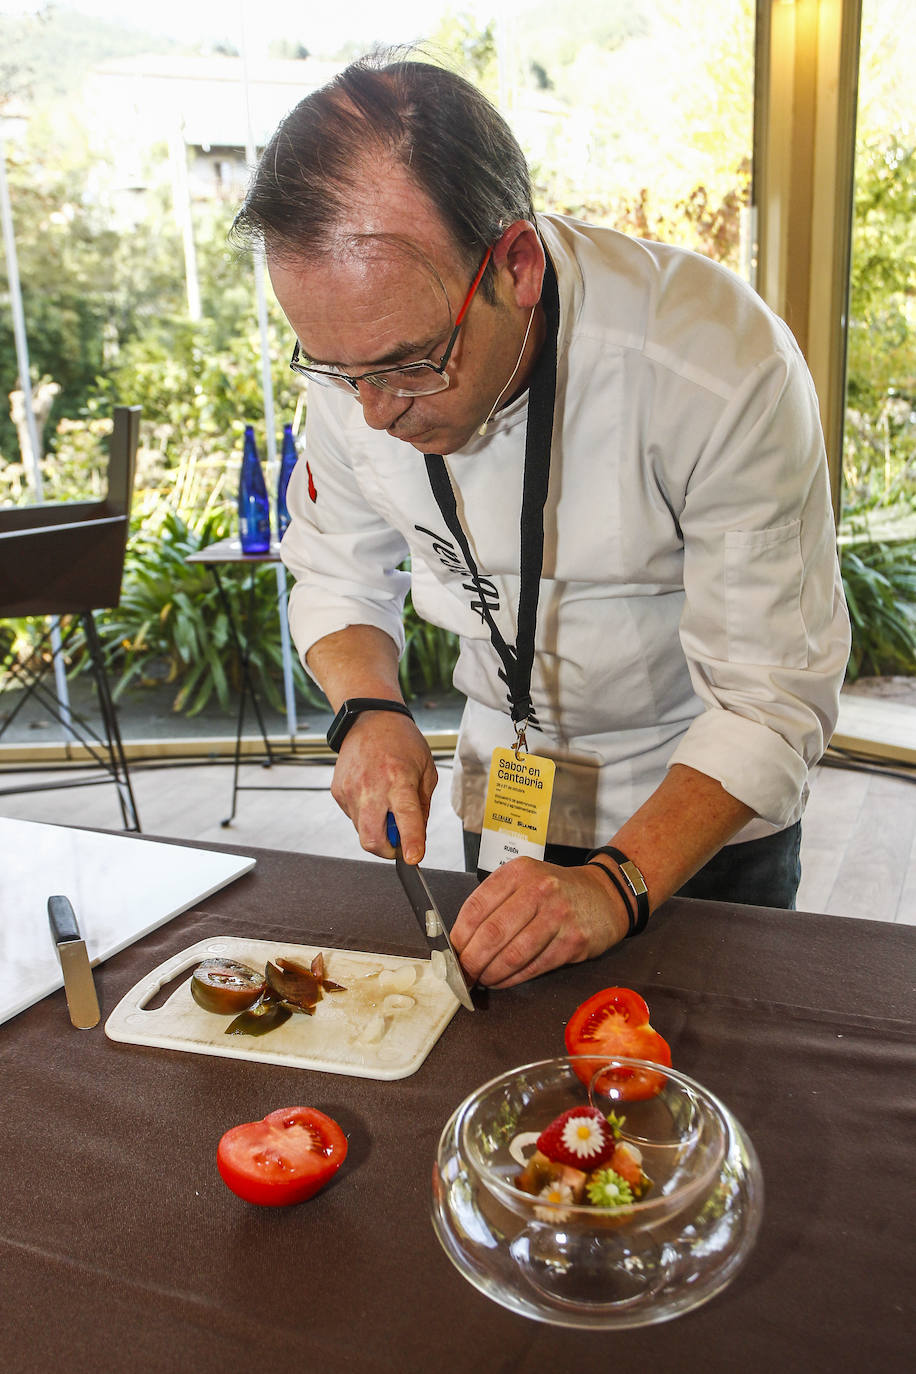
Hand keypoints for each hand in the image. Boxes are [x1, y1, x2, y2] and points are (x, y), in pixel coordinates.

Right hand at [330, 711, 437, 862]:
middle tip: (400, 844)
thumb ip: (422, 806)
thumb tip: (417, 836)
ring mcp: (350, 790)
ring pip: (362, 831)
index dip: (411, 842)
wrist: (370, 719)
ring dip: (377, 830)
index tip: (413, 858)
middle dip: (387, 851)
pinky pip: (352, 817)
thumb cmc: (402, 741)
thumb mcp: (426, 770)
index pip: (406, 818)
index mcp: (398, 779)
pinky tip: (372, 794)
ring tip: (386, 805)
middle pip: (372, 839)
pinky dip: (365, 815)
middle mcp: (371, 787)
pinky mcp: (337, 792)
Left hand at [450, 859, 631, 988]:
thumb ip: (495, 904)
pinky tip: (504, 980)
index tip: (451, 954)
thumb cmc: (557, 891)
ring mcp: (558, 915)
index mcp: (518, 872)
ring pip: (512, 954)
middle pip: (492, 933)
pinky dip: (514, 978)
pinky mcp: (573, 941)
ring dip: (491, 974)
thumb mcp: (524, 881)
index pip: (476, 907)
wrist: (605, 894)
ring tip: (482, 980)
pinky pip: (535, 967)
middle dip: (471, 961)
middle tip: (463, 974)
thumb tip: (461, 942)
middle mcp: (539, 889)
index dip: (459, 936)